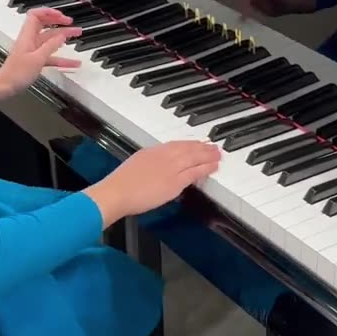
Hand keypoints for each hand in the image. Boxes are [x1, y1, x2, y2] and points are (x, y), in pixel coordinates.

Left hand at [0, 8, 81, 92]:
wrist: (5, 87)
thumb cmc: (16, 74)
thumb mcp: (37, 59)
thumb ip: (51, 46)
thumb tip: (62, 35)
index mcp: (28, 36)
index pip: (36, 15)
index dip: (49, 12)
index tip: (62, 15)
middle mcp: (30, 40)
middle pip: (45, 25)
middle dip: (59, 22)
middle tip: (71, 24)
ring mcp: (33, 50)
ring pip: (50, 40)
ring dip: (63, 38)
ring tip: (76, 36)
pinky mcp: (35, 60)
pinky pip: (51, 55)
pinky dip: (61, 58)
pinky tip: (72, 63)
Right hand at [83, 141, 220, 224]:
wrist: (118, 191)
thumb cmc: (121, 183)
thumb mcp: (136, 163)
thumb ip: (150, 162)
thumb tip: (158, 165)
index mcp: (153, 151)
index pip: (176, 144)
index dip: (190, 144)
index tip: (198, 144)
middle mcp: (164, 156)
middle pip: (188, 148)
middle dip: (203, 147)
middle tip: (214, 147)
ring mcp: (171, 168)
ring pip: (195, 158)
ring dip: (208, 156)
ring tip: (218, 155)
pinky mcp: (175, 182)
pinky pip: (195, 172)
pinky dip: (206, 168)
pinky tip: (214, 167)